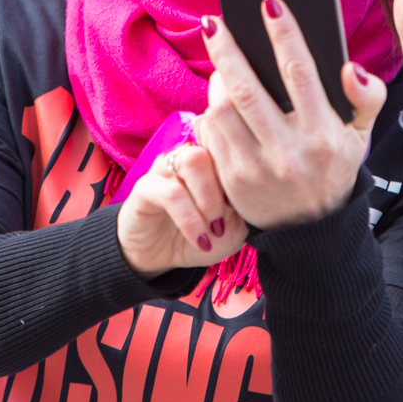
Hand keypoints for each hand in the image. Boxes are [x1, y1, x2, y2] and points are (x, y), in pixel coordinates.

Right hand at [116, 143, 247, 278]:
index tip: (252, 206)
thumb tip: (257, 198)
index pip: (231, 146)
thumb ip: (245, 211)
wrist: (159, 255)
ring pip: (193, 161)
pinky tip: (200, 240)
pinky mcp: (145, 187)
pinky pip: (171, 193)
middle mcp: (187, 155)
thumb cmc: (200, 234)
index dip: (245, 175)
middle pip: (214, 147)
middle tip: (229, 221)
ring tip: (215, 230)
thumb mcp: (232, 229)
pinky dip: (190, 219)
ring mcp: (164, 167)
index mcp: (210, 158)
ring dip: (209, 199)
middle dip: (227, 187)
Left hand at [195, 0, 386, 229]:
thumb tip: (350, 68)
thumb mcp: (361, 136)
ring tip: (220, 61)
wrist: (311, 231)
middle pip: (247, 90)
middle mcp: (289, 152)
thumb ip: (368, 98)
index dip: (284, 34)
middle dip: (227, 50)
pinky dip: (210, 110)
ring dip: (216, 79)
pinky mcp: (232, 182)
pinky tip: (217, 97)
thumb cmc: (334, 168)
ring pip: (222, 111)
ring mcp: (257, 170)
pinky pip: (211, 135)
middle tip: (214, 21)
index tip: (270, 3)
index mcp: (324, 134)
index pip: (300, 73)